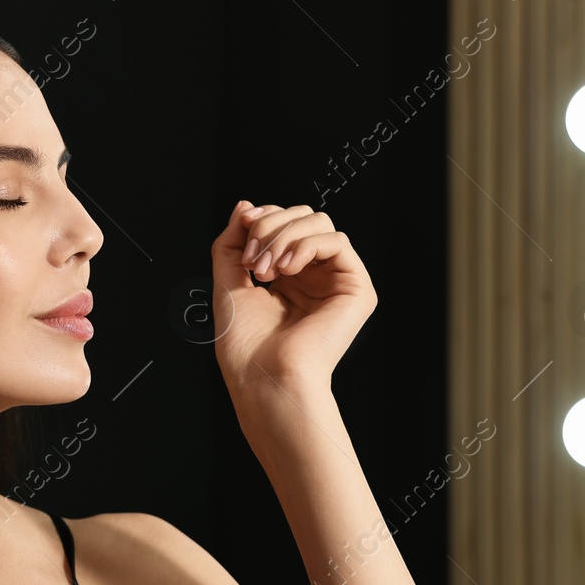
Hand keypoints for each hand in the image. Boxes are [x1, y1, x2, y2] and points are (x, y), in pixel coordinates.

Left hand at [209, 201, 377, 395]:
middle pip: (302, 216)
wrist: (264, 379)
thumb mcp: (227, 282)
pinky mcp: (357, 290)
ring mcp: (336, 282)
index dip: (263, 216)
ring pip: (319, 223)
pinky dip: (307, 245)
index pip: (284, 222)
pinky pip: (338, 242)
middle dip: (271, 226)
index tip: (243, 227)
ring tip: (265, 270)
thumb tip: (245, 204)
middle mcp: (315, 277)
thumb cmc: (245, 346)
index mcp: (288, 277)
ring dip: (284, 236)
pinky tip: (287, 270)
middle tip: (252, 261)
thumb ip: (232, 242)